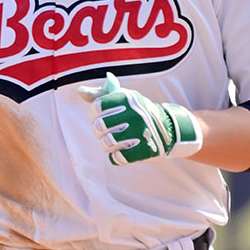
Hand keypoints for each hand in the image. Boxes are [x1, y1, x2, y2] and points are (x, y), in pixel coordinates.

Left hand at [77, 72, 202, 164]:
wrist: (168, 129)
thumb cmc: (138, 111)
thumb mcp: (123, 98)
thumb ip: (100, 94)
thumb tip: (80, 91)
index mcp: (127, 97)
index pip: (96, 108)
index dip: (94, 115)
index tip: (101, 117)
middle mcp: (134, 112)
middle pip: (99, 127)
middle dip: (101, 132)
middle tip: (110, 131)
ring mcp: (141, 131)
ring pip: (106, 143)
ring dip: (109, 145)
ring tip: (118, 141)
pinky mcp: (145, 149)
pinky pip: (117, 158)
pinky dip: (117, 157)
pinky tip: (124, 151)